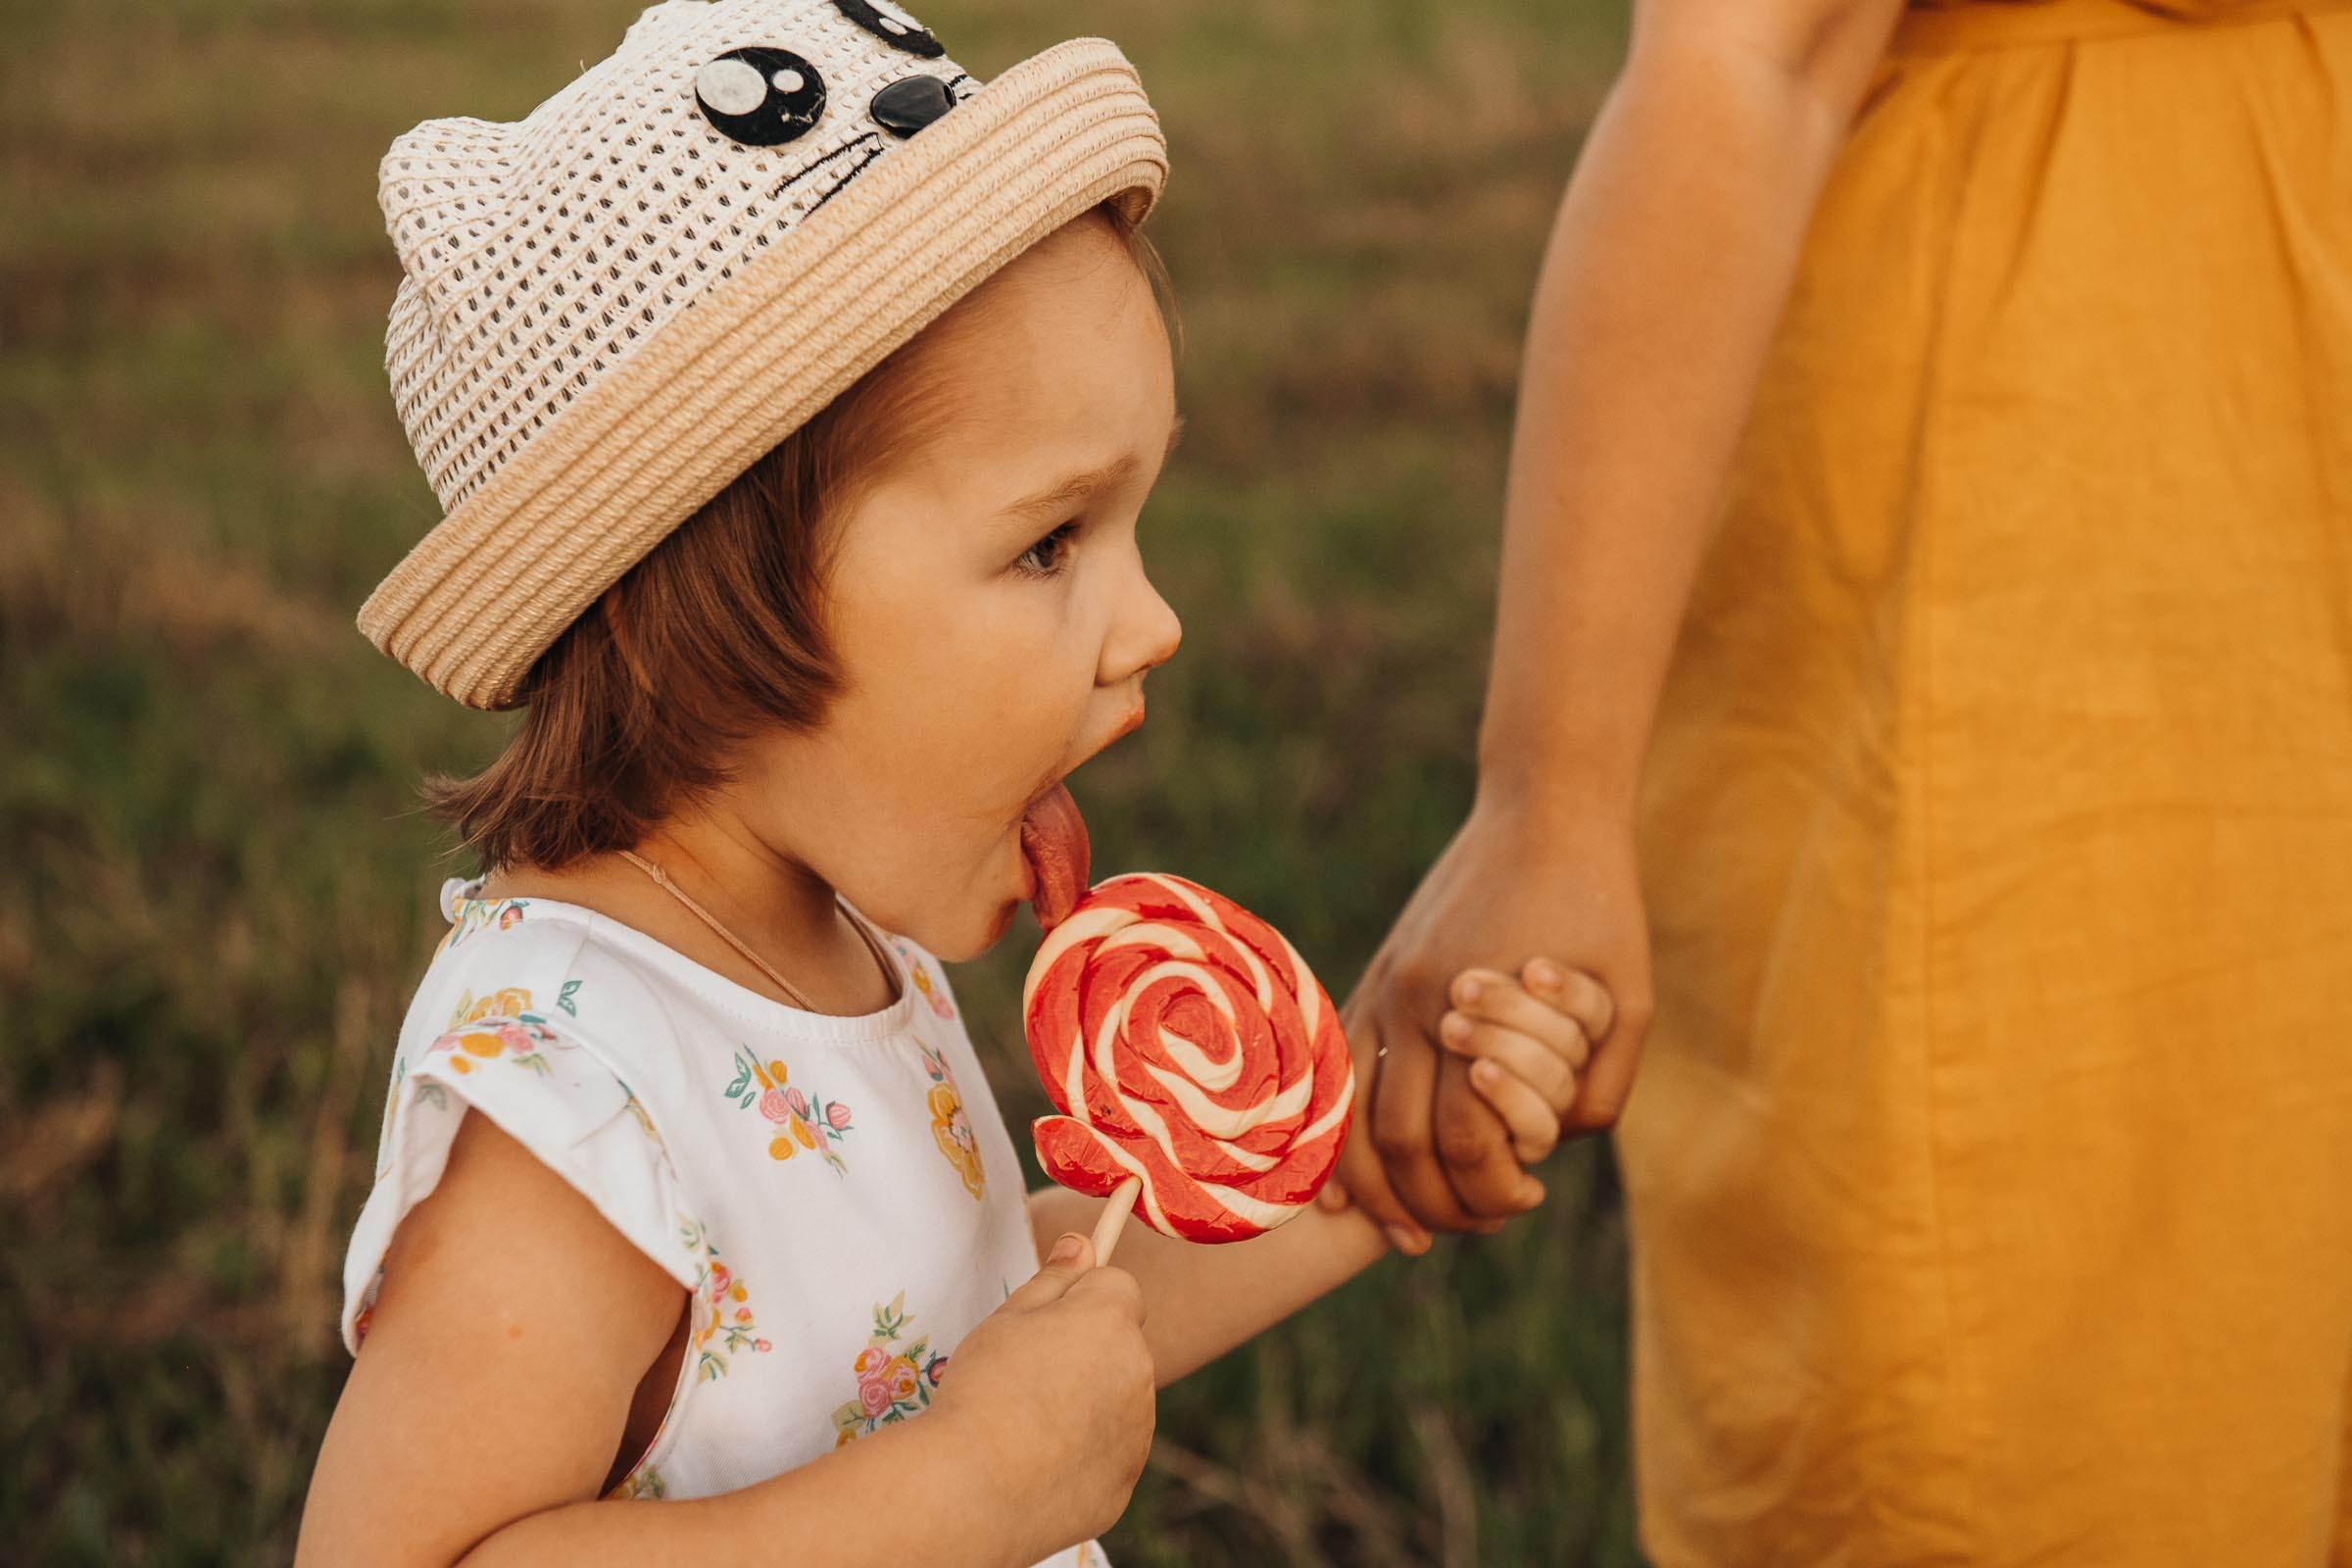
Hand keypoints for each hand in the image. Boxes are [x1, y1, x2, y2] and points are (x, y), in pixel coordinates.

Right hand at [933, 1233, 1155, 1552]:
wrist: (971, 1489)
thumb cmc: (982, 1390)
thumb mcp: (1006, 1318)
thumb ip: (1052, 1279)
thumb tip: (1082, 1244)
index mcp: (1111, 1321)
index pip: (1118, 1287)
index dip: (1081, 1298)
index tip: (1043, 1320)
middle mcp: (1139, 1373)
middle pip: (1120, 1346)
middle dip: (1085, 1352)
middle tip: (1025, 1376)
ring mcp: (1137, 1433)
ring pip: (1118, 1401)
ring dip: (1088, 1404)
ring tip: (1025, 1426)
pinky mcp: (1124, 1483)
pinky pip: (1110, 1454)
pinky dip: (1084, 1455)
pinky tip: (1036, 1466)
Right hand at [1330, 794, 1653, 1250]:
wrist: (1543, 811)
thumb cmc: (1598, 905)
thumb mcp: (1631, 999)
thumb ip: (1602, 1086)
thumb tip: (1553, 1150)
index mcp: (1475, 1006)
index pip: (1466, 1136)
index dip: (1493, 1187)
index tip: (1527, 1198)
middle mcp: (1411, 1002)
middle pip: (1399, 1143)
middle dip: (1435, 1205)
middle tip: (1479, 1222)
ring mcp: (1381, 989)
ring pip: (1348, 1119)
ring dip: (1374, 1188)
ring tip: (1411, 1227)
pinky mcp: (1372, 981)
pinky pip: (1335, 1077)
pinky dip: (1337, 1138)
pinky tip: (1350, 1185)